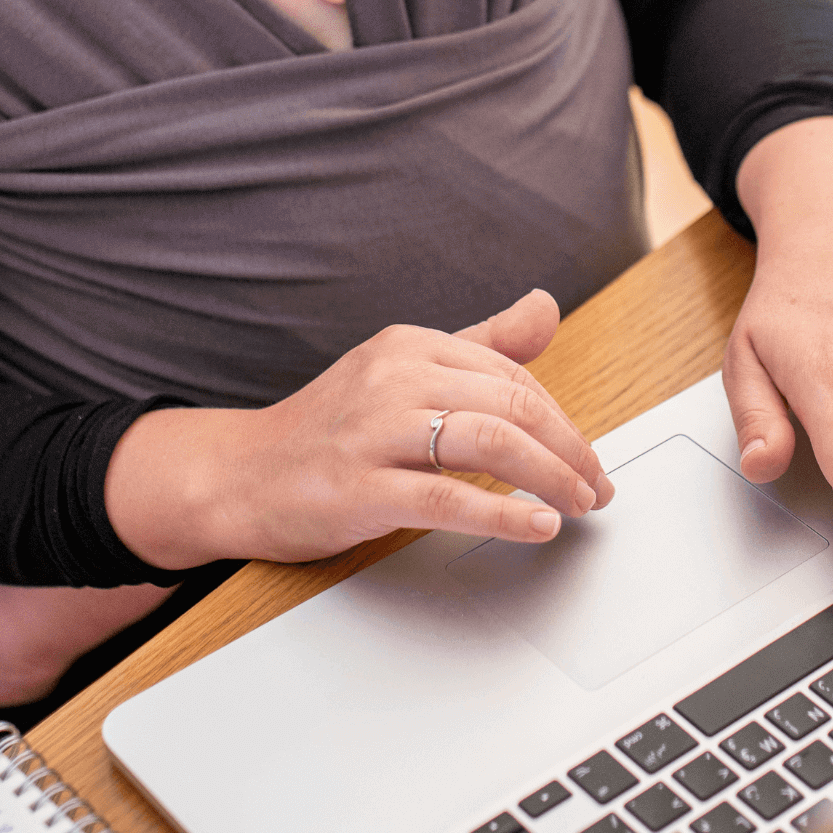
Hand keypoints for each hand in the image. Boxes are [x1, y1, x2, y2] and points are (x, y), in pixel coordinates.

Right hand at [104, 289, 615, 567]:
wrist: (236, 476)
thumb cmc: (327, 429)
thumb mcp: (402, 372)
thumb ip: (480, 344)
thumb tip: (546, 306)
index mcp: (408, 345)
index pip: (510, 374)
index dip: (561, 419)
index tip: (586, 455)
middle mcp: (393, 377)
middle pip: (509, 404)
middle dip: (569, 449)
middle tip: (596, 486)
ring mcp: (373, 432)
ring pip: (489, 442)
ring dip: (551, 477)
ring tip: (579, 505)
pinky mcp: (358, 489)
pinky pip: (446, 498)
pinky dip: (503, 513)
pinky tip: (536, 526)